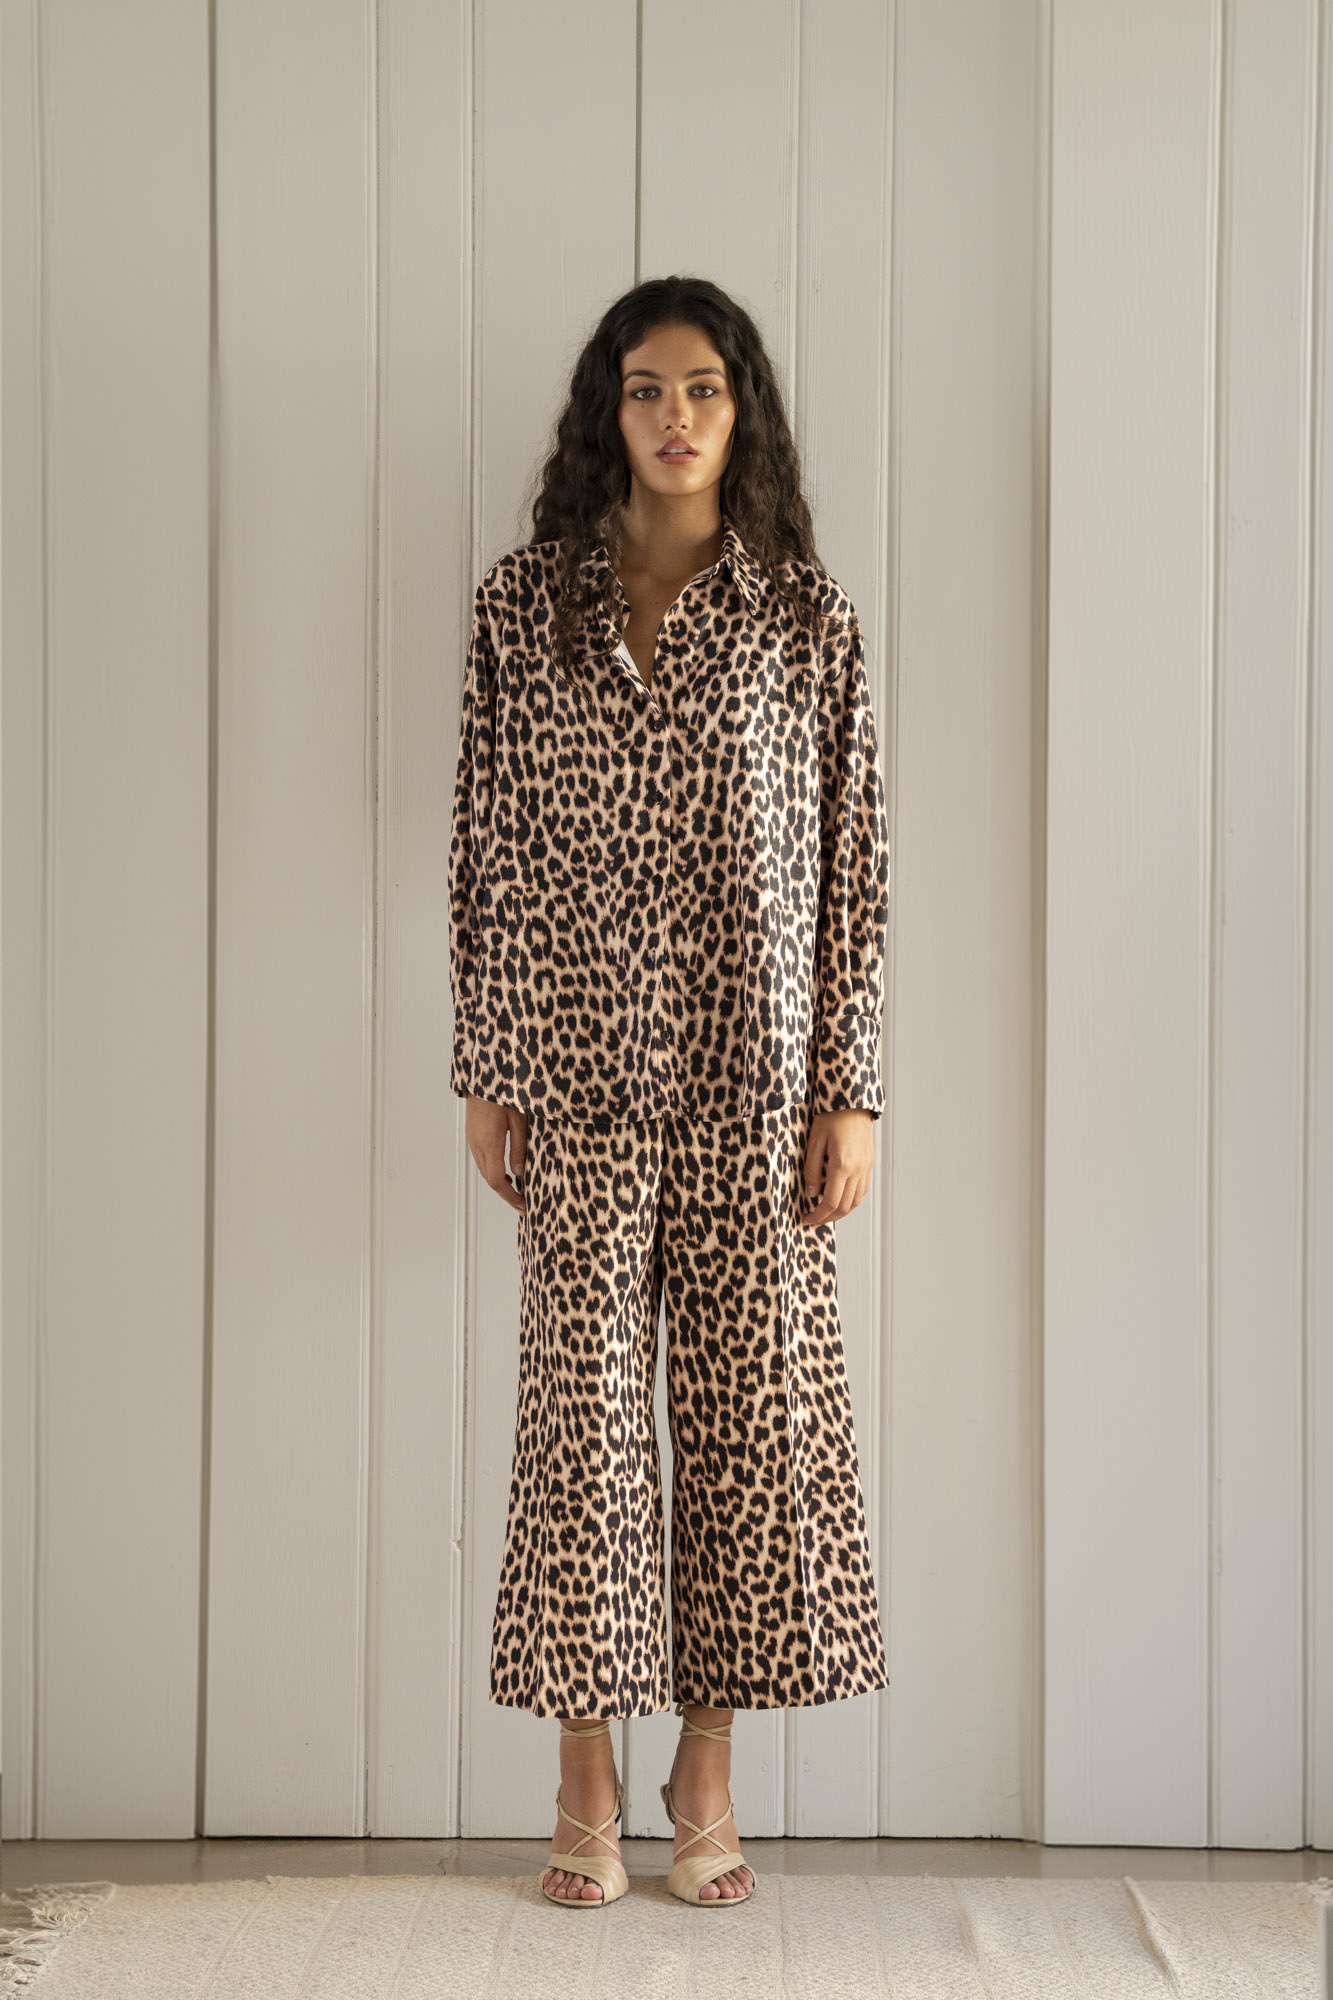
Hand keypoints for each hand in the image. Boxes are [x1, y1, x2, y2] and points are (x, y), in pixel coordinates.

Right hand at [465, 1095, 527, 1213]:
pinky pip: (481, 1158)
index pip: (497, 1180)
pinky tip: (505, 1171)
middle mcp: (477, 1144)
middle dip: (505, 1193)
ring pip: (484, 1169)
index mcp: (489, 1143)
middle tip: (522, 1203)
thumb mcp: (519, 1120)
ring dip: (498, 1182)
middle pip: (489, 1178)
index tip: (523, 1206)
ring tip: (515, 1190)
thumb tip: (518, 1172)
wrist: (484, 1074)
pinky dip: (492, 1169)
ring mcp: (472, 1138)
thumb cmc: (504, 1092)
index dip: (510, 1197)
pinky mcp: (472, 1133)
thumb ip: (518, 1148)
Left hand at [800, 1109, 873, 1226]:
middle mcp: (858, 1169)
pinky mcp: (869, 1164)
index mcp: (842, 1164)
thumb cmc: (831, 1116)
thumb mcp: (814, 1142)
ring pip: (855, 1201)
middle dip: (827, 1218)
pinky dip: (850, 1200)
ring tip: (825, 1213)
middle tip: (813, 1220)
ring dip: (840, 1212)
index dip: (817, 1215)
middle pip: (844, 1206)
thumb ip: (811, 1170)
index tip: (806, 1219)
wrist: (852, 1102)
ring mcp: (866, 1167)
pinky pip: (862, 1190)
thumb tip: (811, 1193)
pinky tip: (839, 1198)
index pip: (830, 1202)